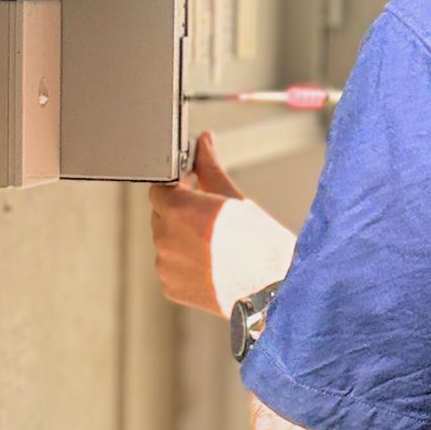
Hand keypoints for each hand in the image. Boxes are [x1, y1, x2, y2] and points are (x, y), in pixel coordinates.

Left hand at [147, 131, 297, 315]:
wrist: (271, 288)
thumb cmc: (260, 243)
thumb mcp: (234, 197)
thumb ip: (210, 167)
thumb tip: (203, 141)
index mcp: (178, 208)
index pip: (159, 188)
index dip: (177, 189)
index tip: (193, 192)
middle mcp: (165, 236)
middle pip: (161, 216)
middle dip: (180, 215)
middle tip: (212, 222)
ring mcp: (165, 264)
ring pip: (167, 243)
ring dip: (182, 240)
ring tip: (216, 248)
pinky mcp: (170, 286)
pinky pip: (171, 268)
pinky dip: (185, 265)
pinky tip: (211, 266)